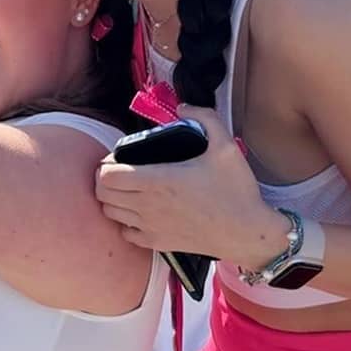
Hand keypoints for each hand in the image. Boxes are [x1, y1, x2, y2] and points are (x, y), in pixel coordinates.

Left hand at [94, 105, 286, 267]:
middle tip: (119, 170)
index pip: (107, 175)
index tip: (118, 157)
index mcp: (158, 180)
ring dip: (112, 199)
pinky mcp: (158, 243)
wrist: (248, 233)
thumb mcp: (226, 147)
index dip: (106, 164)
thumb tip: (183, 107)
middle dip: (104, 179)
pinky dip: (124, 221)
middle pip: (102, 194)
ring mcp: (151, 227)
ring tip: (127, 189)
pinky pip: (126, 233)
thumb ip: (204, 117)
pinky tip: (138, 212)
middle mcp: (148, 206)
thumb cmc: (236, 191)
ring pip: (110, 213)